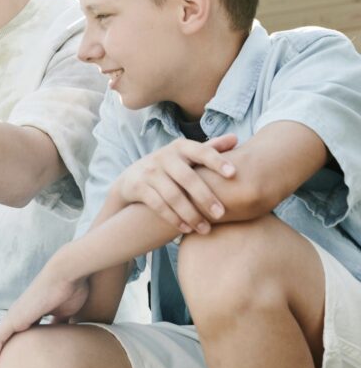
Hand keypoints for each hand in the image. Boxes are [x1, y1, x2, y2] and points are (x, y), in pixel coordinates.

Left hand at [0, 262, 89, 367]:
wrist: (67, 275)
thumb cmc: (71, 290)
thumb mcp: (67, 315)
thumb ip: (63, 326)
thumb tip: (70, 340)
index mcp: (31, 315)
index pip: (19, 338)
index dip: (17, 353)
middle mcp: (20, 316)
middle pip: (5, 342)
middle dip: (3, 360)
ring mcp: (14, 317)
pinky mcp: (14, 319)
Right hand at [115, 134, 237, 234]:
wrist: (131, 177)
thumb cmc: (169, 167)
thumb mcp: (185, 155)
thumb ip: (209, 148)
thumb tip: (235, 138)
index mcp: (180, 147)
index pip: (201, 151)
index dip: (216, 161)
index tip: (233, 174)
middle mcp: (163, 157)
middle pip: (187, 178)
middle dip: (205, 197)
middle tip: (221, 214)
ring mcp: (149, 172)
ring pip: (172, 195)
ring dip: (190, 214)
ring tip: (205, 229)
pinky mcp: (138, 187)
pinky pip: (158, 205)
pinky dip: (173, 218)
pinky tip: (186, 229)